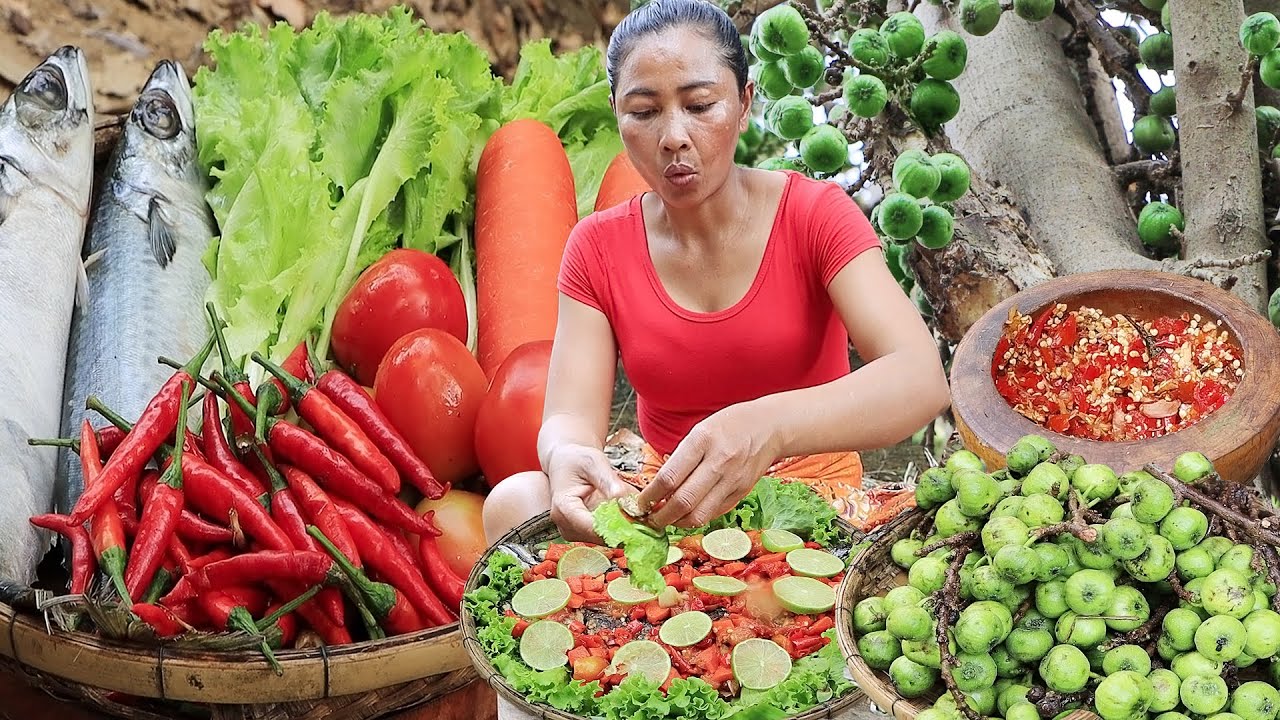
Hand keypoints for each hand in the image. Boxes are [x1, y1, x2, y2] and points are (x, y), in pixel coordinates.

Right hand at [547, 444, 632, 541]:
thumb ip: (608, 481)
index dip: (618, 527)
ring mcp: (573, 533)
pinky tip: (625, 514)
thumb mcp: (593, 462)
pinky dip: (618, 527)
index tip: (639, 520)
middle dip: (624, 527)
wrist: (566, 464)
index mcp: (564, 508)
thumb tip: (625, 500)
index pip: (594, 528)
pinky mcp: (582, 534)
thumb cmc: (576, 460)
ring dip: (623, 528)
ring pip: (606, 539)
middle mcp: (565, 526)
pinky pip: (606, 535)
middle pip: (601, 537)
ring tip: (634, 511)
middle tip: (644, 516)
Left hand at [636, 405, 777, 528]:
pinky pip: (713, 514)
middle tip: (648, 518)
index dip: (649, 496)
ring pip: (698, 515)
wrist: (769, 427)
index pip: (669, 477)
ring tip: (666, 519)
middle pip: (682, 501)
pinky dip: (696, 518)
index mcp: (702, 441)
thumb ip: (680, 457)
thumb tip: (657, 486)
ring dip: (677, 522)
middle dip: (660, 516)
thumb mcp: (699, 430)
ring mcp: (732, 480)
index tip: (639, 503)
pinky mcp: (741, 493)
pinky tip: (686, 515)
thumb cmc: (730, 424)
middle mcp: (719, 462)